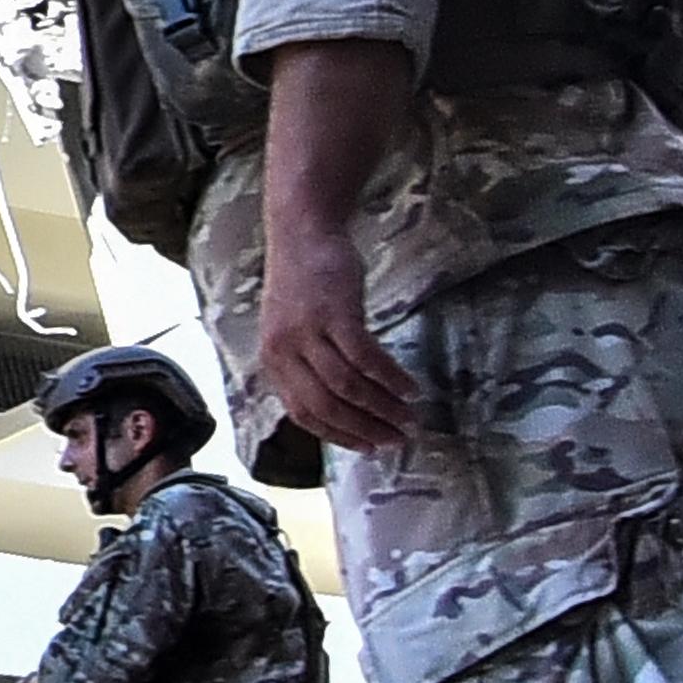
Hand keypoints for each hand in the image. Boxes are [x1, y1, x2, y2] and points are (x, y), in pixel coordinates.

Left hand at [257, 226, 416, 452]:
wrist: (301, 233)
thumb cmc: (303, 286)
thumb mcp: (291, 332)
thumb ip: (307, 367)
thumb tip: (345, 411)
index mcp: (273, 360)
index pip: (303, 414)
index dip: (339, 436)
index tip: (369, 449)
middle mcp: (284, 350)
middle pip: (327, 406)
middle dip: (367, 429)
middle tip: (399, 440)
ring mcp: (308, 331)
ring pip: (349, 387)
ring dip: (384, 408)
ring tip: (410, 417)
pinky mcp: (335, 313)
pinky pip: (366, 358)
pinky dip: (391, 378)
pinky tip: (410, 388)